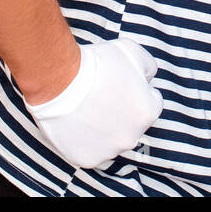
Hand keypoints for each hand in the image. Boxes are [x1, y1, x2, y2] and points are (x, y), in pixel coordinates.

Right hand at [23, 35, 162, 170]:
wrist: (60, 81)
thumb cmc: (96, 63)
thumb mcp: (133, 52)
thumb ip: (148, 68)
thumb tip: (148, 79)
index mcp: (148, 112)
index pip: (150, 103)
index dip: (134, 91)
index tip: (118, 84)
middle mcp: (132, 137)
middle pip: (131, 125)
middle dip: (120, 113)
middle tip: (100, 96)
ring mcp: (109, 151)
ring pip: (111, 141)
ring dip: (104, 129)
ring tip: (86, 110)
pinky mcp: (87, 159)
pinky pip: (91, 152)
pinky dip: (85, 141)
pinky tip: (76, 124)